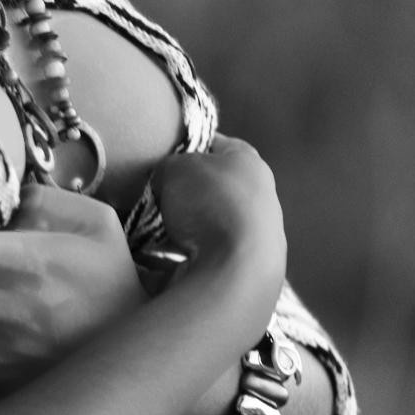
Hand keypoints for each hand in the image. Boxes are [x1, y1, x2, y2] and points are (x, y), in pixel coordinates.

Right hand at [146, 135, 287, 405]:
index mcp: (248, 161)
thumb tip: (163, 184)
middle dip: (180, 198)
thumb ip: (167, 168)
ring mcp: (261, 236)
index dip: (182, 150)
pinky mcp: (252, 269)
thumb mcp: (173, 168)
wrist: (238, 269)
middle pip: (209, 189)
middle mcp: (262, 195)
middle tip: (152, 203)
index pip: (211, 145)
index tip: (158, 164)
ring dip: (181, 232)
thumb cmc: (208, 204)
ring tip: (153, 239)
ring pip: (209, 226)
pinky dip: (188, 259)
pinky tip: (164, 265)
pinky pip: (210, 257)